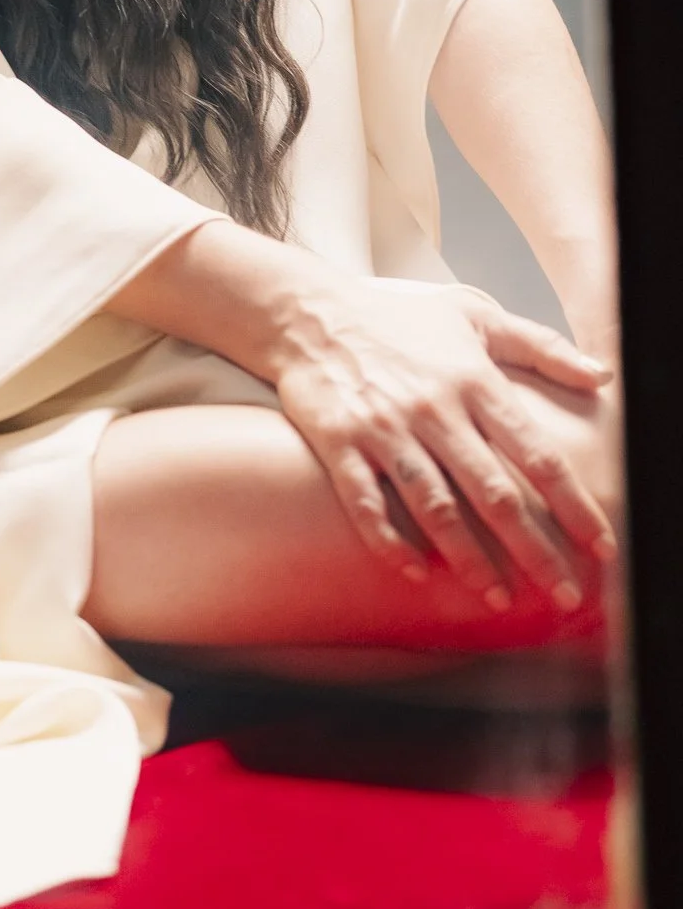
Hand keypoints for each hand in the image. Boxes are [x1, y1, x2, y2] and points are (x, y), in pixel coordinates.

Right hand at [263, 275, 614, 609]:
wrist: (308, 311)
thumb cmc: (397, 316)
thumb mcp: (474, 314)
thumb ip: (541, 345)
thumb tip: (601, 376)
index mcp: (473, 380)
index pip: (536, 453)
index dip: (573, 505)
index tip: (599, 547)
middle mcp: (433, 409)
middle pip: (494, 492)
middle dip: (534, 549)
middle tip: (562, 592)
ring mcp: (384, 428)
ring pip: (435, 506)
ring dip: (470, 558)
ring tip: (497, 596)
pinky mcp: (339, 442)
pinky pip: (366, 502)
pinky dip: (389, 541)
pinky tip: (415, 572)